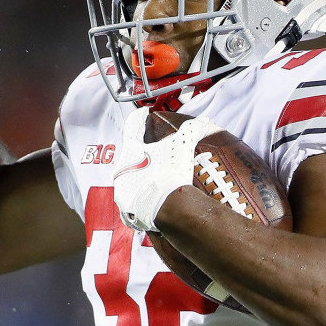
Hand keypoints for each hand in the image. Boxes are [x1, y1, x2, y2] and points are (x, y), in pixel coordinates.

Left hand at [113, 107, 222, 231]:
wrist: (168, 208)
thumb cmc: (170, 174)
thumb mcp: (182, 146)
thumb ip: (192, 130)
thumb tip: (204, 121)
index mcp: (129, 152)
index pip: (132, 127)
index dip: (139, 118)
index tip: (144, 114)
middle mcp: (121, 172)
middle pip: (130, 155)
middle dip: (141, 151)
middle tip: (154, 149)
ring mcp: (122, 193)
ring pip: (131, 180)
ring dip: (141, 176)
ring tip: (156, 176)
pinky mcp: (127, 212)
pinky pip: (134, 202)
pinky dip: (143, 198)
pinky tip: (154, 198)